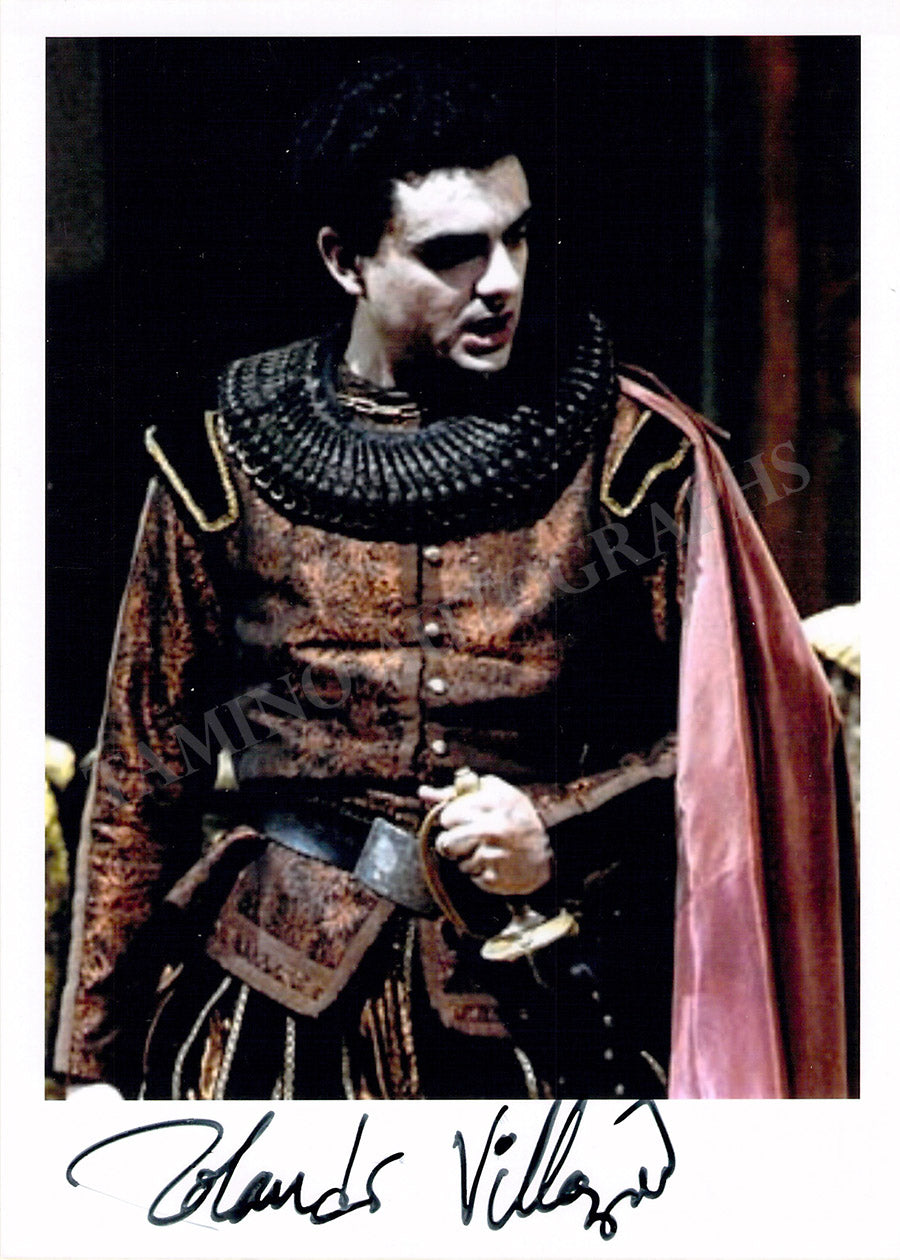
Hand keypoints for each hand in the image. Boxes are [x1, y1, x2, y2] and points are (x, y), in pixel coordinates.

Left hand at [418, 774, 551, 896]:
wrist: (547, 854)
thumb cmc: (515, 819)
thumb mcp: (492, 795)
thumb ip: (454, 794)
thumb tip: (422, 793)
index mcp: (494, 802)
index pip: (449, 814)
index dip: (453, 818)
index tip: (464, 819)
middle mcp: (494, 829)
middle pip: (447, 841)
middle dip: (454, 840)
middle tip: (471, 837)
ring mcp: (494, 856)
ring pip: (456, 861)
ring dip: (465, 857)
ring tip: (485, 850)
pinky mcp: (494, 879)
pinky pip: (469, 876)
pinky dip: (477, 872)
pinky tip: (493, 863)